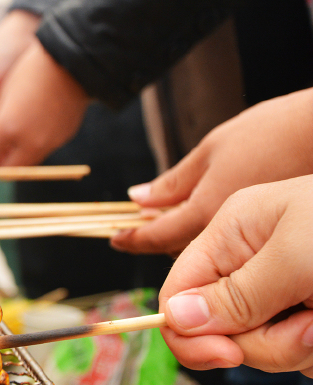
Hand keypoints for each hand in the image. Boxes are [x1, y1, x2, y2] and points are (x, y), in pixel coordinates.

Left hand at [0, 39, 89, 165]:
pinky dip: (31, 147)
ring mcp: (49, 143)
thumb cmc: (30, 71)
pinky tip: (29, 130)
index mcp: (8, 129)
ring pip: (26, 163)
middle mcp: (29, 142)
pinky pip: (42, 151)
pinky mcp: (63, 138)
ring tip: (8, 140)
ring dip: (14, 157)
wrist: (70, 62)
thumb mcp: (3, 97)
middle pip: (6, 170)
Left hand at [112, 88, 312, 255]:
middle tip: (137, 228)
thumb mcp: (210, 150)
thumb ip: (173, 182)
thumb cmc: (269, 133)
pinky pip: (232, 247)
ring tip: (169, 220)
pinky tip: (209, 218)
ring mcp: (251, 237)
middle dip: (156, 241)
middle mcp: (227, 232)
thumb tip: (138, 198)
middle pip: (178, 250)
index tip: (115, 239)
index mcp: (205, 210)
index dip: (132, 240)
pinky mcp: (269, 234)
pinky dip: (212, 237)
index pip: (157, 237)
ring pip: (205, 251)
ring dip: (183, 241)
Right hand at [158, 175, 312, 376]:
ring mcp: (280, 289)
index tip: (229, 355)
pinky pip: (294, 352)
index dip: (189, 333)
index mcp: (231, 233)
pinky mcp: (305, 311)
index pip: (176, 293)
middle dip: (265, 343)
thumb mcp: (296, 256)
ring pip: (261, 346)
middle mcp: (250, 262)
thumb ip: (236, 292)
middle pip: (220, 330)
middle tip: (311, 327)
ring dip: (298, 348)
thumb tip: (174, 319)